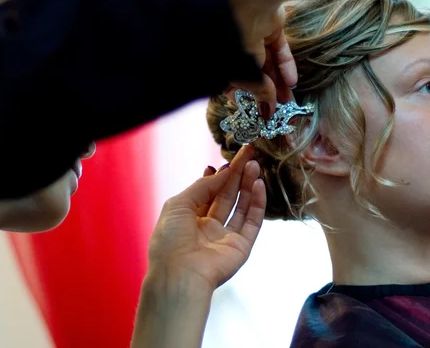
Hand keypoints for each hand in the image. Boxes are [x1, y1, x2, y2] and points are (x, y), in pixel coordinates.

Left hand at [146, 145, 264, 290]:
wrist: (179, 275)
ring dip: (249, 184)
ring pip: (241, 206)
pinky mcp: (242, 246)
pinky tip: (259, 185)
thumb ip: (202, 186)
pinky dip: (257, 203)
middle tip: (249, 154)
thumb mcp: (178, 204)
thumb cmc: (170, 240)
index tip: (227, 160)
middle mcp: (209, 227)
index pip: (208, 192)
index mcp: (190, 218)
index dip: (218, 176)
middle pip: (227, 195)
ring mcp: (226, 237)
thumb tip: (223, 170)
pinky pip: (253, 221)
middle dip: (237, 174)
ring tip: (255, 165)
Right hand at [213, 0, 316, 112]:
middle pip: (254, 75)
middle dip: (267, 94)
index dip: (245, 99)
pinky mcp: (271, 27)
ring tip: (291, 103)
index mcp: (221, 59)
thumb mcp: (243, 71)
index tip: (257, 114)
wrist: (243, 1)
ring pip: (269, 64)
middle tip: (280, 112)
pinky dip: (286, 65)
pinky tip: (293, 82)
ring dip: (280, 84)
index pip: (232, 84)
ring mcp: (253, 36)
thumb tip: (267, 108)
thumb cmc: (232, 39)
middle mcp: (236, 48)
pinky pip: (280, 50)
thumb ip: (257, 90)